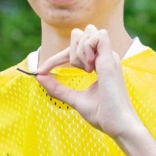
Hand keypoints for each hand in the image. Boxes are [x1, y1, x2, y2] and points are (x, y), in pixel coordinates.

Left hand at [35, 26, 142, 140]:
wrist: (117, 124)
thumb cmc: (102, 114)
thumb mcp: (74, 98)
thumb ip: (57, 88)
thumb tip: (38, 76)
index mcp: (100, 63)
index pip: (76, 48)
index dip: (56, 58)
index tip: (43, 70)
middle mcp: (106, 56)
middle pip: (82, 32)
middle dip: (71, 50)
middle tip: (78, 72)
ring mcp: (109, 56)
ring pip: (88, 31)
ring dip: (79, 51)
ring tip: (87, 71)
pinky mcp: (110, 59)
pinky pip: (97, 36)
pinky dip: (86, 49)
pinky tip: (90, 68)